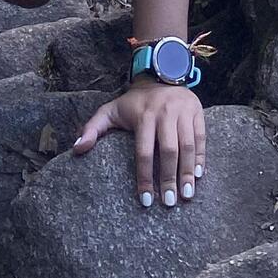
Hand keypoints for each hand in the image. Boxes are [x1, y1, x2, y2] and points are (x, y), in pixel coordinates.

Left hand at [72, 83, 205, 208]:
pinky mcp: (197, 112)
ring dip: (188, 172)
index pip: (144, 152)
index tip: (145, 201)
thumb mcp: (111, 110)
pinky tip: (199, 176)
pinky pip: (201, 138)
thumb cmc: (134, 102)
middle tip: (169, 203)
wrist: (161, 74)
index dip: (145, 178)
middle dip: (169, 178)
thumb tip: (77, 150)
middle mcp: (165, 112)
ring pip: (188, 145)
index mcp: (144, 115)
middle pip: (169, 150)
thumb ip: (92, 129)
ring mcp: (184, 111)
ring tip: (187, 195)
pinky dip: (201, 158)